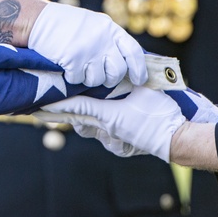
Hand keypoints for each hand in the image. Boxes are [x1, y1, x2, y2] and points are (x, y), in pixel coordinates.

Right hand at [28, 2, 145, 86]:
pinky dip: (71, 77)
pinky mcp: (73, 59)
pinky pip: (77, 80)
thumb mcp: (94, 24)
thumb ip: (110, 39)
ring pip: (97, 79)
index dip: (139, 69)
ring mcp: (88, 49)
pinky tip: (65, 66)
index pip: (133, 51)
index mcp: (110, 29)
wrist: (38, 20)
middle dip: (109, 79)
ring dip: (87, 79)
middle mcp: (103, 39)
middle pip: (117, 71)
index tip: (139, 80)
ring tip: (78, 66)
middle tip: (99, 77)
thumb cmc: (66, 24)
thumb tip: (127, 62)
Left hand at [38, 86, 184, 160]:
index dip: (59, 103)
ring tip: (70, 113)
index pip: (78, 106)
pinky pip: (104, 136)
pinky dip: (100, 129)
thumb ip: (125, 82)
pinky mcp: (121, 147)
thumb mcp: (143, 90)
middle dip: (60, 115)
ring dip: (82, 120)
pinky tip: (104, 123)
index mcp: (109, 114)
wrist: (177, 138)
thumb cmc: (162, 112)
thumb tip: (116, 69)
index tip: (40, 103)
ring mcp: (113, 140)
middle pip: (78, 120)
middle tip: (40, 111)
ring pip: (90, 129)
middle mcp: (107, 129)